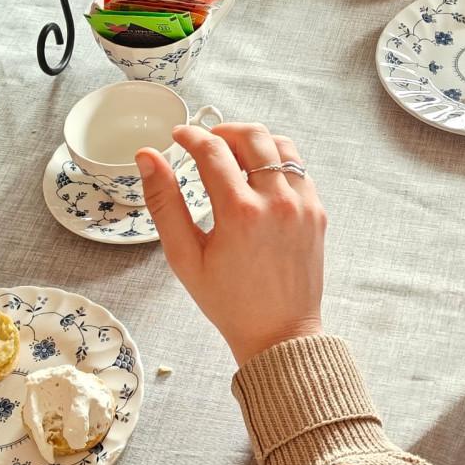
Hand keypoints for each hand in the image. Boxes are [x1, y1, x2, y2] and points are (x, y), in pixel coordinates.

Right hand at [136, 123, 325, 365]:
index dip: (191, 135)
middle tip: (205, 143)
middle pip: (252, 135)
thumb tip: (147, 157)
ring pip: (281, 144)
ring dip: (254, 141)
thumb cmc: (228, 302)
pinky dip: (277, 162)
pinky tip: (258, 178)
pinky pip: (298, 168)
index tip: (178, 136)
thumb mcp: (185, 257)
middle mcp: (276, 201)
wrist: (279, 334)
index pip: (213, 149)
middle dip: (224, 130)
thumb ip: (164, 203)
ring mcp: (303, 204)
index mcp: (240, 212)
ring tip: (232, 156)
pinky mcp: (317, 211)